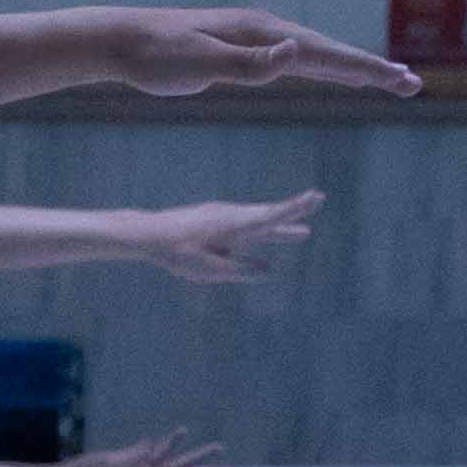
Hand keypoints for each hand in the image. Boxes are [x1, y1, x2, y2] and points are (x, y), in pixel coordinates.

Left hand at [93, 10, 421, 98]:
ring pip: (316, 55)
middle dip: (372, 70)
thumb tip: (295, 53)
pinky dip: (323, 68)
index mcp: (261, 33)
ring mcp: (255, 38)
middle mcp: (265, 30)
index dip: (366, 70)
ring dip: (352, 68)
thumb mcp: (200, 64)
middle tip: (412, 86)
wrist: (119, 40)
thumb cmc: (156, 57)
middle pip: (330, 52)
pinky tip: (330, 73)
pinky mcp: (242, 49)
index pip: (325, 55)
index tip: (402, 81)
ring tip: (386, 80)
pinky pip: (295, 61)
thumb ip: (249, 64)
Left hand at [124, 192, 323, 282]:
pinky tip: (261, 242)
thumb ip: (241, 269)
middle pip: (269, 216)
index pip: (272, 217)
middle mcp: (232, 216)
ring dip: (279, 227)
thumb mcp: (210, 270)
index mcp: (234, 227)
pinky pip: (244, 224)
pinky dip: (259, 229)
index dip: (296, 209)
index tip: (316, 197)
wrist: (149, 233)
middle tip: (318, 202)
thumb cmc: (178, 254)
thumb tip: (269, 270)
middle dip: (294, 214)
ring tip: (301, 233)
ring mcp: (223, 215)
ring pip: (257, 221)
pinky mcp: (214, 219)